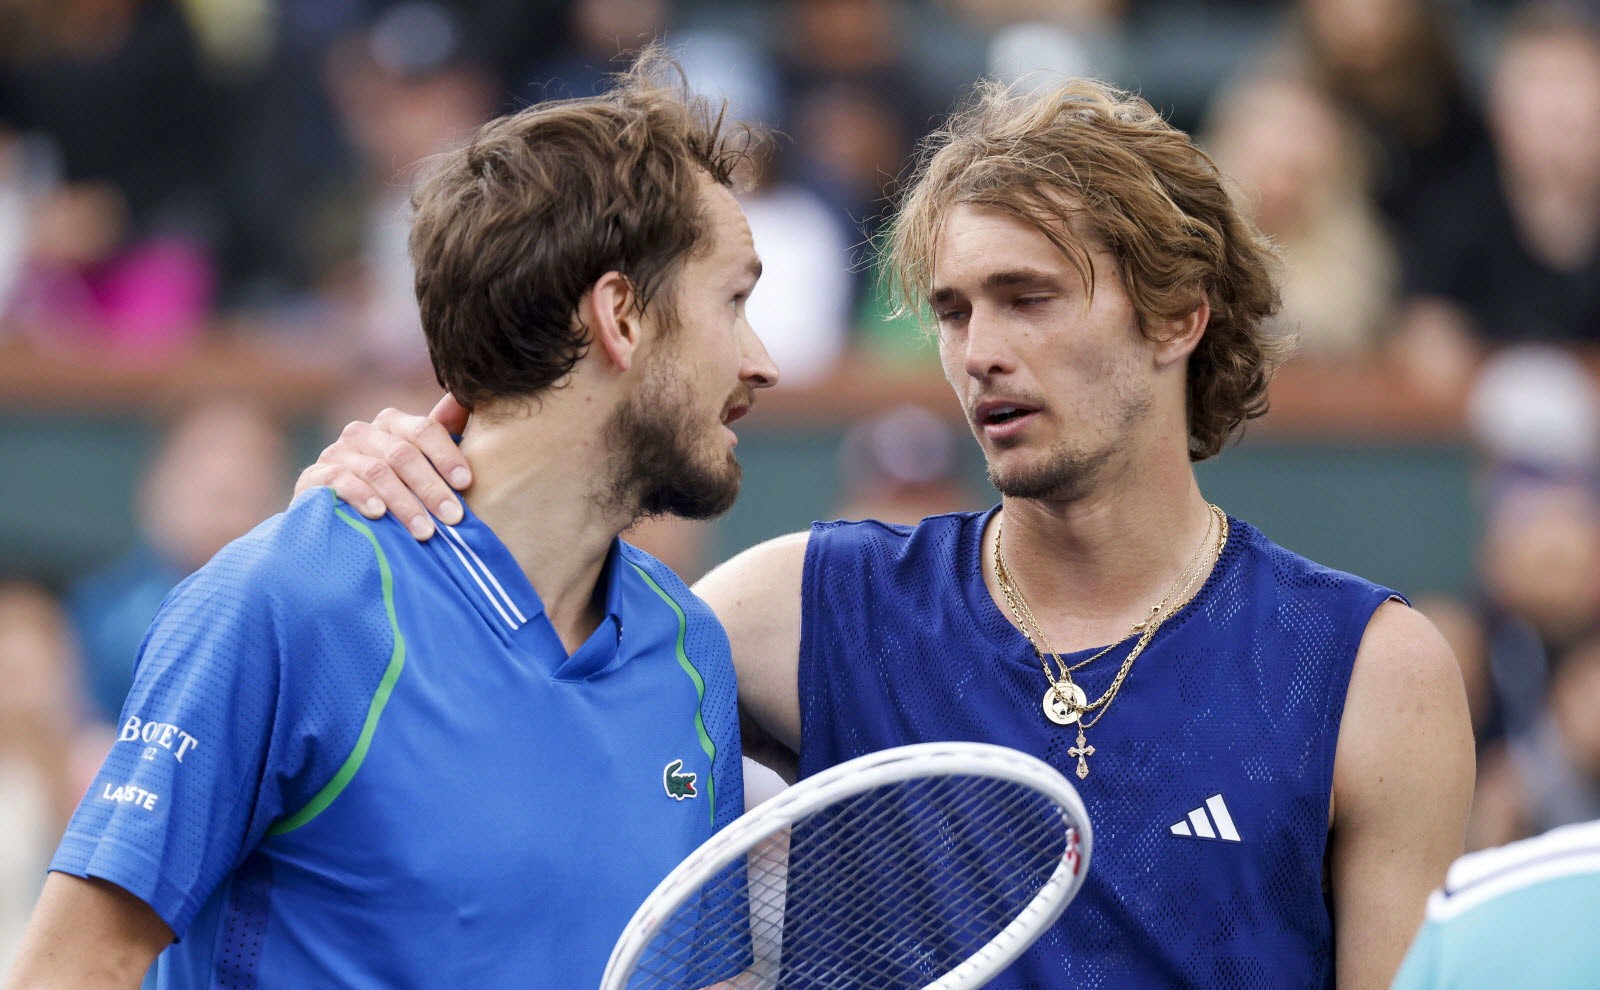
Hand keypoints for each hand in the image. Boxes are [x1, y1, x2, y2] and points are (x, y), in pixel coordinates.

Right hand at [295, 395, 471, 538]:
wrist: (338, 513)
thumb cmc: (394, 488)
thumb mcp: (421, 464)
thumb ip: (444, 435)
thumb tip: (463, 402)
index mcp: (393, 424)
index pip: (424, 429)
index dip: (447, 455)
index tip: (465, 483)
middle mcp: (363, 433)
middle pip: (403, 454)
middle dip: (431, 488)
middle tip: (453, 517)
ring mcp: (337, 453)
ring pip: (377, 472)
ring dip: (405, 503)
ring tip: (426, 531)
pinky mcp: (316, 477)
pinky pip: (342, 482)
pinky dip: (363, 497)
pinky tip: (380, 515)